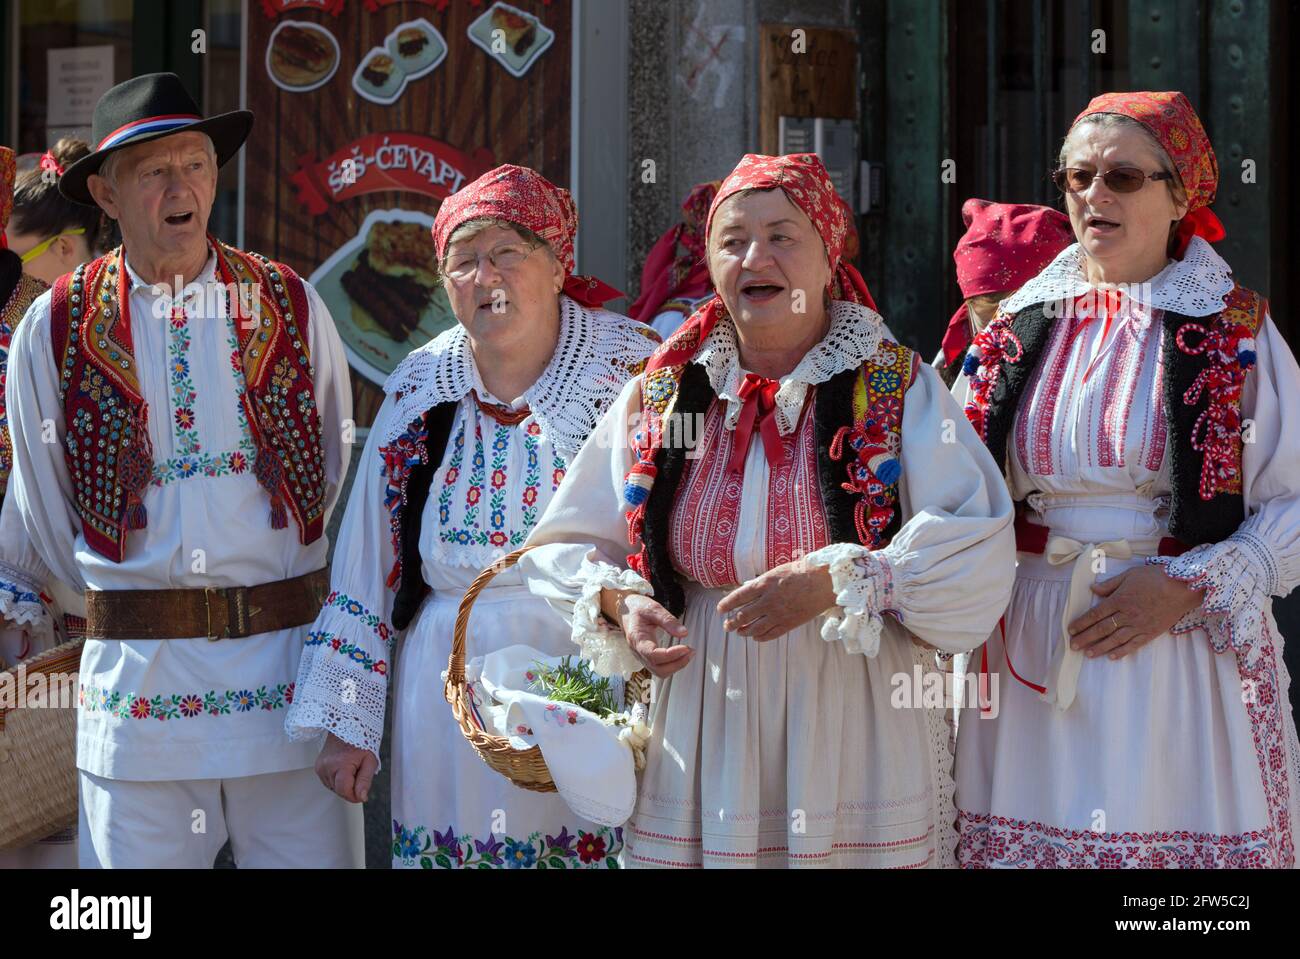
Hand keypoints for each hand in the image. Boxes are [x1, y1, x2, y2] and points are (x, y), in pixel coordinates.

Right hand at [316, 732, 377, 802]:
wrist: (347, 726)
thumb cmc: (360, 741)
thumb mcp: (370, 760)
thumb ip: (365, 780)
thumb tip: (361, 797)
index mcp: (341, 764)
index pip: (344, 791)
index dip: (355, 795)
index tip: (362, 792)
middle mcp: (327, 766)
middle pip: (339, 791)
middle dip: (351, 788)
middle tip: (358, 772)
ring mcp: (321, 767)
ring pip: (334, 788)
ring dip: (344, 784)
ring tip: (351, 768)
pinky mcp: (318, 768)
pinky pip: (329, 782)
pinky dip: (337, 780)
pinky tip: (343, 769)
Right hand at [611, 592, 692, 677]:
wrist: (626, 610)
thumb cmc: (637, 608)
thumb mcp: (653, 608)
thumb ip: (668, 620)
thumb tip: (684, 633)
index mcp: (637, 639)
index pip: (653, 655)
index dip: (671, 655)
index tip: (686, 648)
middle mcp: (638, 651)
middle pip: (657, 669)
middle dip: (677, 664)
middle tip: (690, 651)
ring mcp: (641, 656)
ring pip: (659, 671)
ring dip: (676, 666)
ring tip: (688, 653)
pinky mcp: (646, 657)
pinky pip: (659, 667)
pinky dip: (672, 665)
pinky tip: (680, 655)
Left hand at [716, 557, 836, 640]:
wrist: (823, 581)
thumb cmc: (801, 572)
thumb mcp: (776, 571)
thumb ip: (761, 582)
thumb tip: (747, 590)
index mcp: (763, 584)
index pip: (738, 597)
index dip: (727, 604)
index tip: (721, 610)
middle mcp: (768, 600)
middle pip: (743, 615)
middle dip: (732, 622)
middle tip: (727, 626)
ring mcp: (778, 614)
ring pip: (755, 627)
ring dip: (744, 631)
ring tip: (739, 632)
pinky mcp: (789, 623)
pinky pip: (770, 634)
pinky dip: (760, 637)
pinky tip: (755, 637)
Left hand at [1068, 564, 1204, 659]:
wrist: (1182, 588)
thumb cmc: (1155, 578)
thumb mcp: (1129, 575)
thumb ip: (1110, 584)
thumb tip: (1092, 589)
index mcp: (1119, 600)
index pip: (1095, 614)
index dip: (1082, 623)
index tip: (1070, 630)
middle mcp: (1126, 615)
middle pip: (1102, 629)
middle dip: (1085, 638)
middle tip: (1073, 646)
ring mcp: (1138, 626)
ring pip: (1115, 640)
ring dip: (1100, 648)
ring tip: (1087, 654)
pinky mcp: (1150, 633)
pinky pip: (1133, 645)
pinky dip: (1122, 652)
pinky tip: (1112, 657)